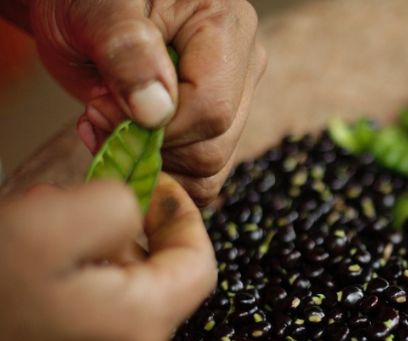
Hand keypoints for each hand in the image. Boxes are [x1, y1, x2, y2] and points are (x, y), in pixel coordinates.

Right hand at [0, 175, 216, 340]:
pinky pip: (86, 337)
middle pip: (155, 285)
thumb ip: (112, 206)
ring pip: (117, 308)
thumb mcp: (43, 225)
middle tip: (69, 203)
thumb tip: (131, 212)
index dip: (181, 217)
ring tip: (33, 238)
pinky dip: (70, 300)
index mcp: (143, 327)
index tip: (154, 184)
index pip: (199, 264)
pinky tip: (21, 282)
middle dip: (121, 236)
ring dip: (90, 264)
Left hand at [25, 0, 265, 205]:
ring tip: (108, 124)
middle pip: (215, 146)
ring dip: (151, 163)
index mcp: (226, 25)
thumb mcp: (93, 12)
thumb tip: (156, 112)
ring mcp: (235, 97)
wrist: (81, 7)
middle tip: (98, 115)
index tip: (101, 109)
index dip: (156, 128)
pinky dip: (159, 172)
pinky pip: (200, 175)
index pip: (211, 107)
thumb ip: (126, 51)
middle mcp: (244, 64)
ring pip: (210, 168)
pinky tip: (125, 141)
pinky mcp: (218, 125)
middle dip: (151, 148)